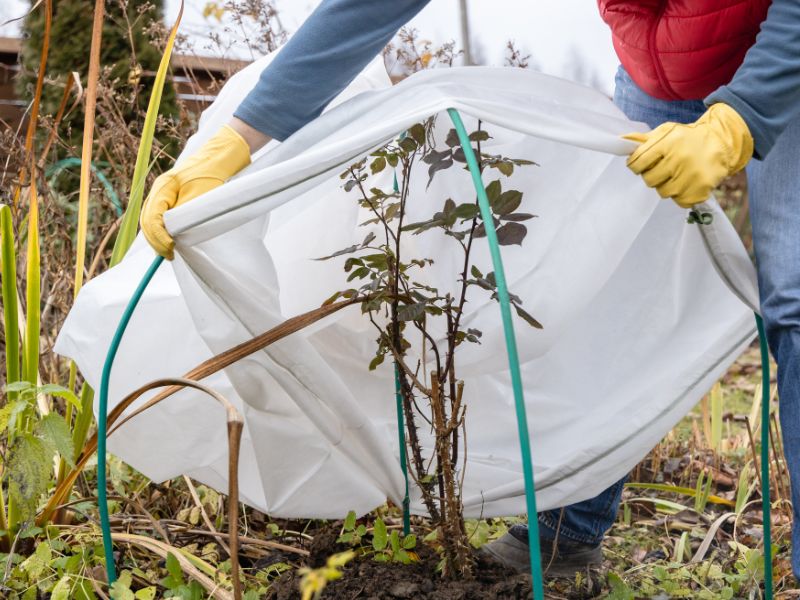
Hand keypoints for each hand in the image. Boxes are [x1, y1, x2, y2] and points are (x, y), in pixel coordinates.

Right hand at [140, 125, 250, 258]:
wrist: (220, 157)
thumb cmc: (213, 174)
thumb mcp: (200, 195)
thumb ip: (185, 213)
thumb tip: (173, 234)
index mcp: (163, 187)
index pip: (152, 217)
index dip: (159, 237)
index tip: (171, 249)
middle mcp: (159, 189)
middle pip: (147, 220)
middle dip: (156, 240)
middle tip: (169, 255)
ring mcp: (164, 192)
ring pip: (151, 219)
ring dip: (157, 236)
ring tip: (168, 251)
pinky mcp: (171, 196)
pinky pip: (159, 216)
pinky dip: (162, 230)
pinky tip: (170, 240)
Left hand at [624, 103, 752, 207]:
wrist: (720, 141)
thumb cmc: (687, 138)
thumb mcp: (666, 132)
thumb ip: (644, 139)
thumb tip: (622, 140)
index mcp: (668, 142)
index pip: (638, 162)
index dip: (635, 165)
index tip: (640, 164)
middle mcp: (679, 158)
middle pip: (649, 180)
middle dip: (652, 175)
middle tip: (662, 169)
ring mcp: (691, 175)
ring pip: (663, 192)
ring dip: (666, 186)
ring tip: (676, 175)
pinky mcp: (701, 188)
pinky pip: (680, 201)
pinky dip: (681, 195)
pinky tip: (686, 183)